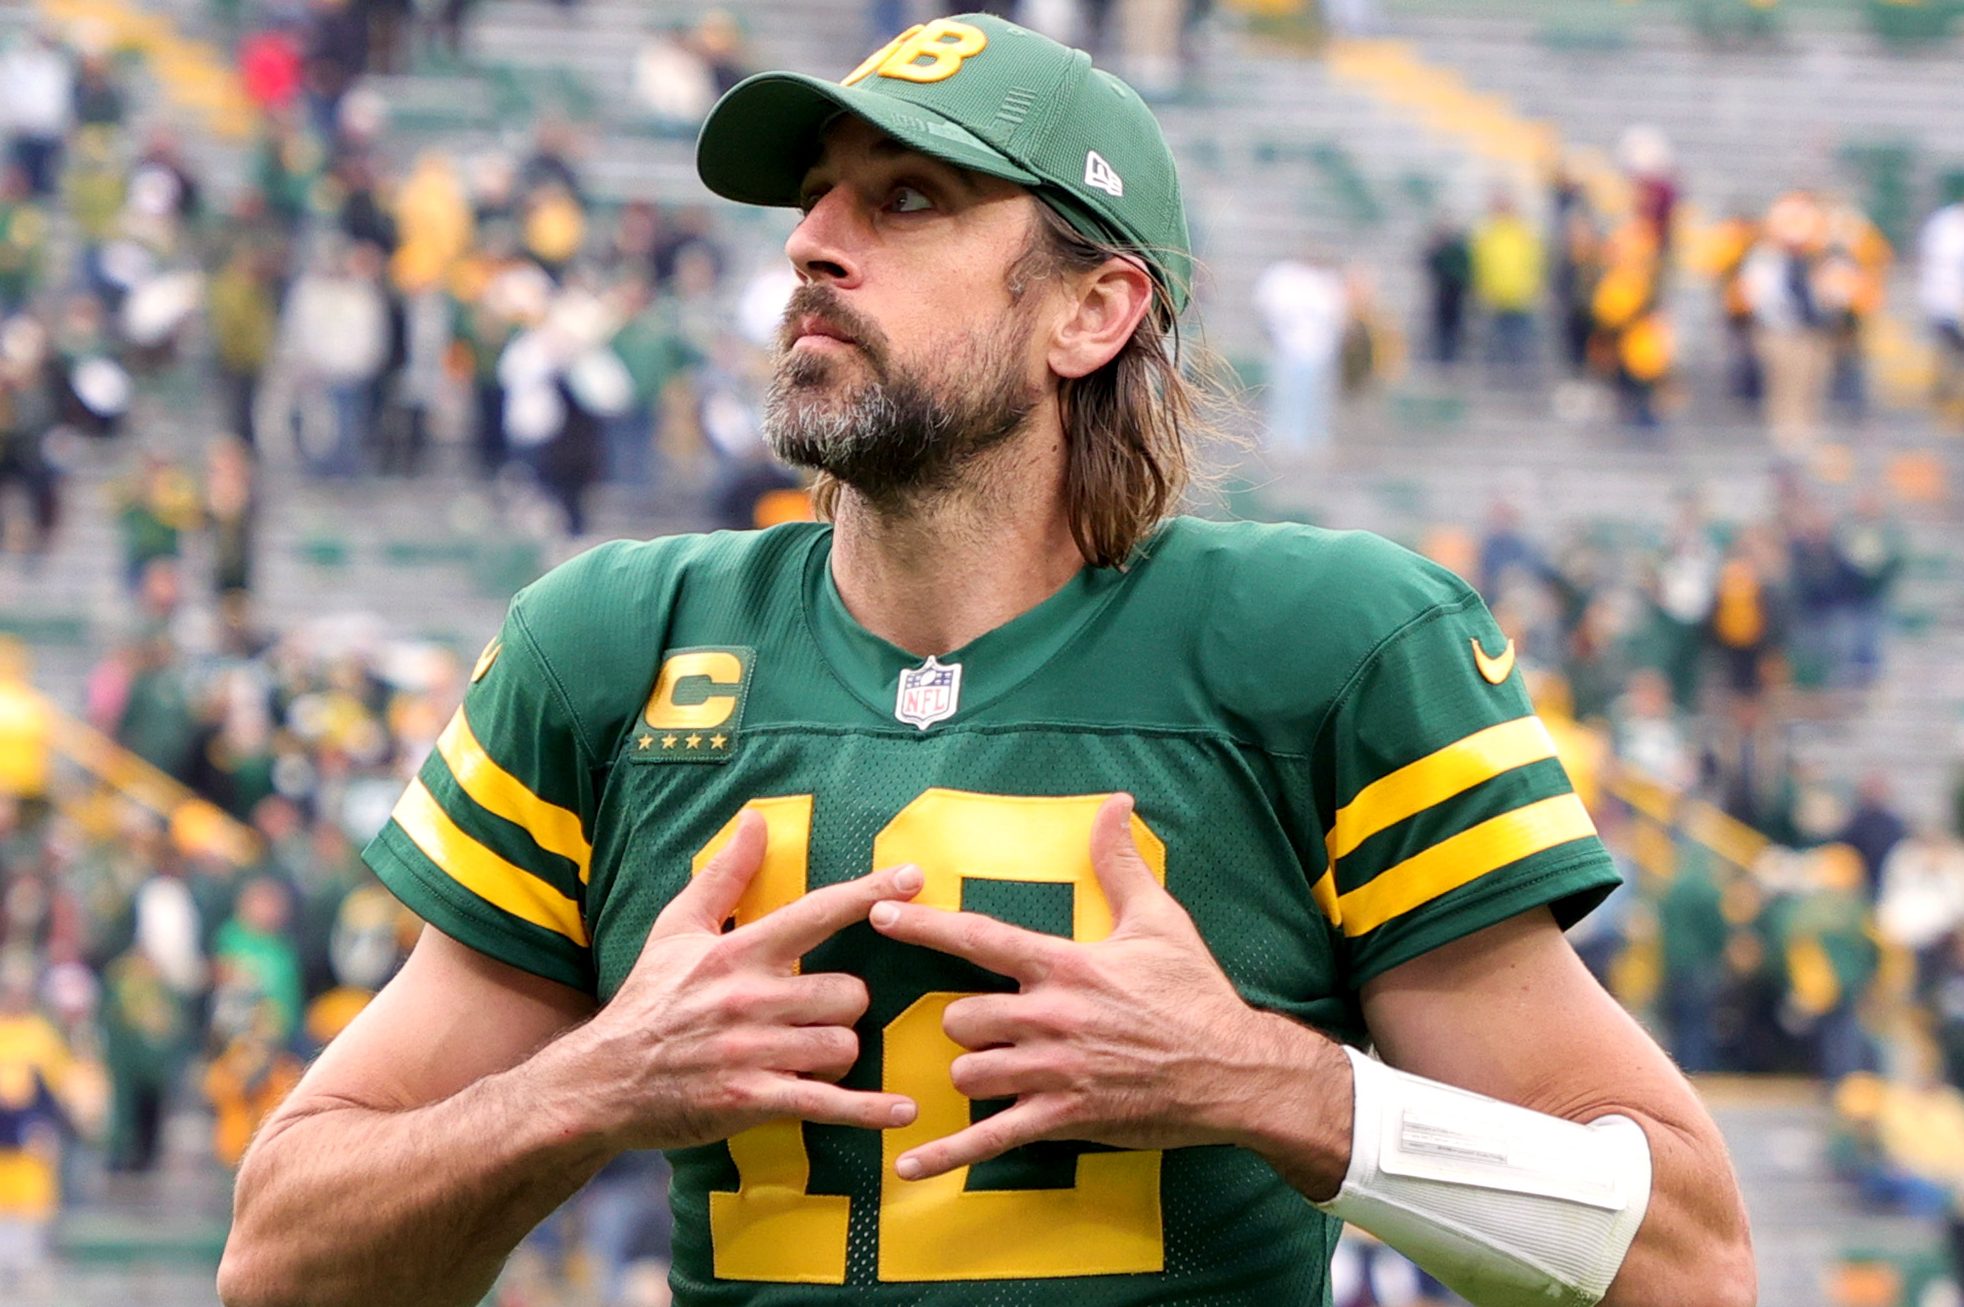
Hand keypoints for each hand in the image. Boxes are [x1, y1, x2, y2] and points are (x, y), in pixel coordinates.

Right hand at [576, 811, 923, 1150]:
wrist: (600, 1081)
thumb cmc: (647, 1000)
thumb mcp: (676, 930)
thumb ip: (725, 876)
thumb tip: (756, 820)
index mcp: (738, 952)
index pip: (817, 914)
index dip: (870, 895)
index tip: (914, 879)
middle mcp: (750, 999)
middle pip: (848, 993)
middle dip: (844, 1006)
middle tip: (817, 1014)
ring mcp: (752, 1053)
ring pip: (843, 1044)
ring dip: (839, 1051)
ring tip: (810, 1054)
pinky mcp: (752, 1101)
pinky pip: (828, 1102)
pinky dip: (870, 1110)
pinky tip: (904, 1111)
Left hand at [868, 794, 1338, 1180]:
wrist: (1235, 1071)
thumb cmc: (1195, 994)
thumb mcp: (1159, 920)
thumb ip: (1120, 863)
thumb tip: (1115, 804)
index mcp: (1065, 965)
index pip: (979, 938)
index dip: (924, 925)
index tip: (879, 912)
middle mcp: (1050, 1017)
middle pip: (961, 1019)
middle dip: (968, 1025)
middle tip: (997, 1026)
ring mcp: (1053, 1072)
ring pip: (969, 1072)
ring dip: (975, 1071)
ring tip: (1002, 1069)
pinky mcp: (1063, 1118)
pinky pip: (990, 1139)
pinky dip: (946, 1155)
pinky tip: (908, 1166)